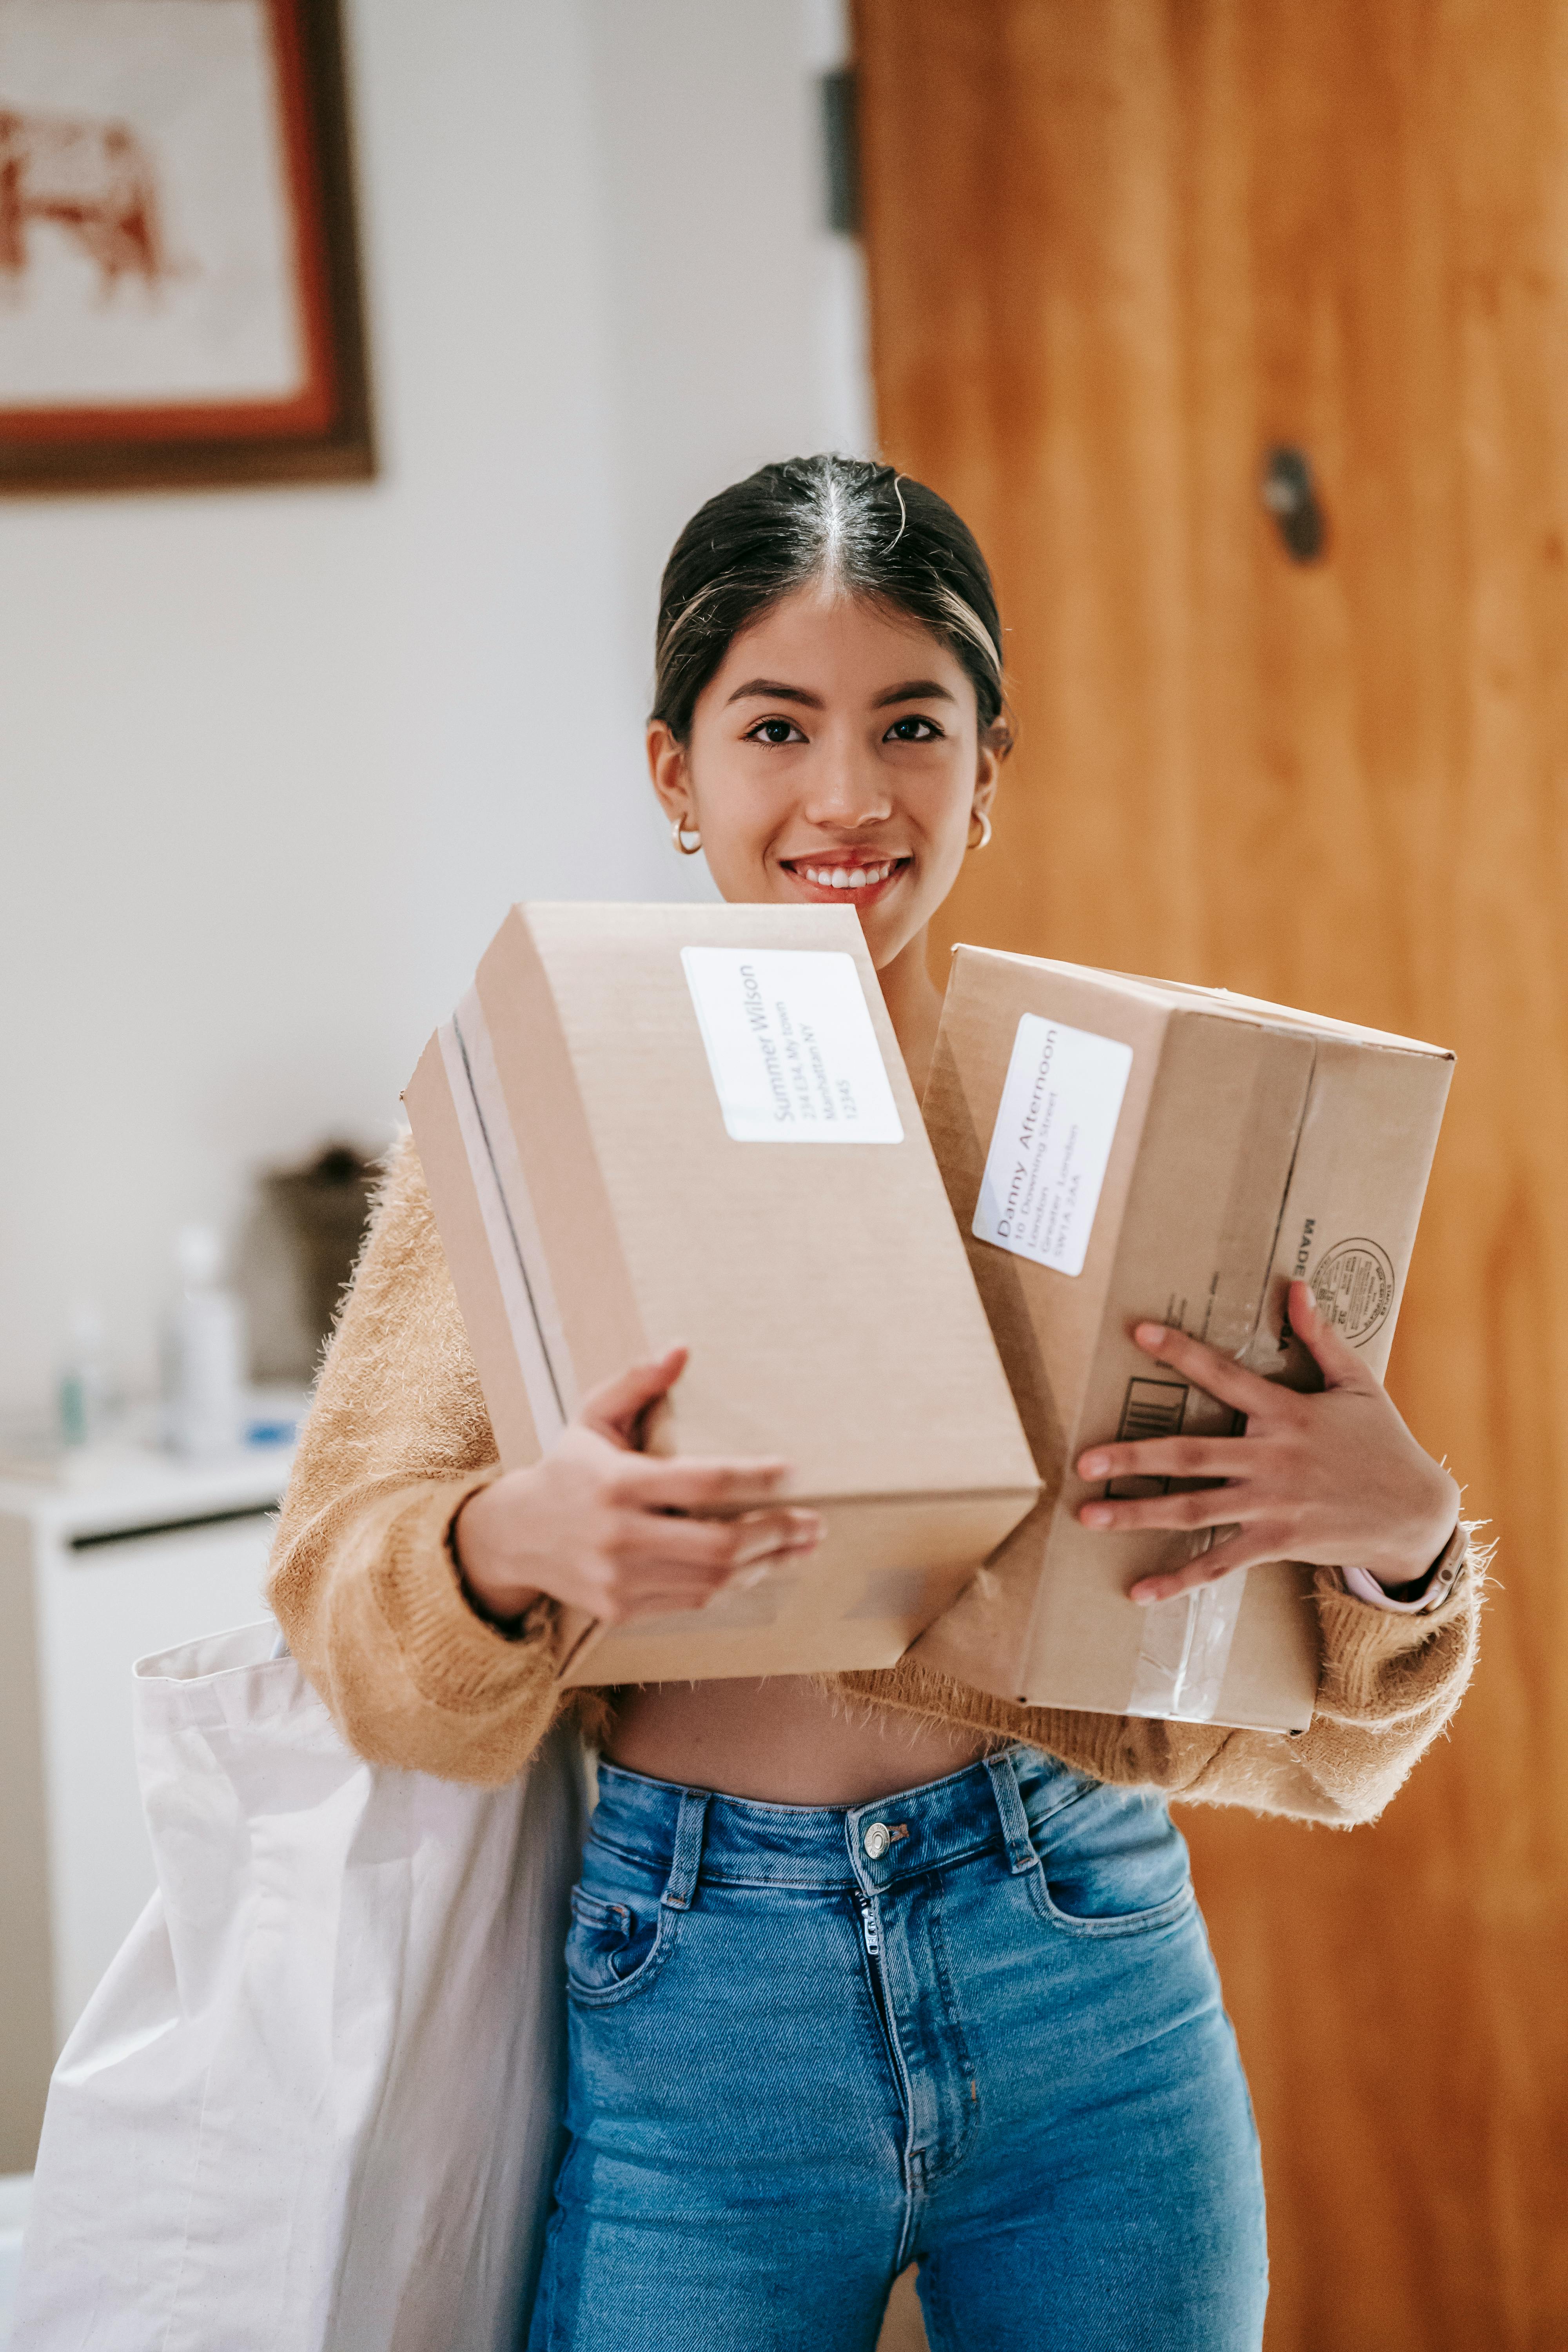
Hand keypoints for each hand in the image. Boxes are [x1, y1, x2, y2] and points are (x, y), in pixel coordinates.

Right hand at [452, 1345, 821, 1625]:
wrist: (515, 1536)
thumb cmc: (568, 1468)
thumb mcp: (593, 1417)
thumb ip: (636, 1383)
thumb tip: (680, 1349)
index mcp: (616, 1482)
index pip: (702, 1483)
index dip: (754, 1478)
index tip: (792, 1471)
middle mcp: (618, 1536)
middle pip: (718, 1545)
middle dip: (776, 1534)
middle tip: (813, 1522)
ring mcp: (620, 1579)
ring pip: (713, 1580)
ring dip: (767, 1564)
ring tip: (802, 1546)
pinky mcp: (623, 1609)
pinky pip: (695, 1601)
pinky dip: (735, 1584)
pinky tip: (762, 1566)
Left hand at [1073, 1280, 1459, 1603]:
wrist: (1417, 1513)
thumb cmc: (1384, 1443)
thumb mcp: (1359, 1384)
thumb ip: (1323, 1339)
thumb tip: (1298, 1287)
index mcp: (1287, 1413)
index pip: (1225, 1375)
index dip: (1182, 1353)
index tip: (1138, 1333)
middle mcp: (1272, 1458)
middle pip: (1191, 1454)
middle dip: (1134, 1456)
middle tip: (1084, 1460)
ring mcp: (1272, 1504)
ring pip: (1194, 1511)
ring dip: (1138, 1513)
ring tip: (1088, 1515)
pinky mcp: (1276, 1541)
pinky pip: (1219, 1564)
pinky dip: (1179, 1579)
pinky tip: (1140, 1590)